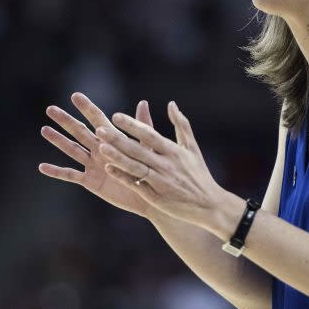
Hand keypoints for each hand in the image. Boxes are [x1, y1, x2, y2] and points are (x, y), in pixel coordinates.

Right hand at [39, 92, 155, 217]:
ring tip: (44, 130)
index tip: (75, 95)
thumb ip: (143, 127)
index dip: (87, 108)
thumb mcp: (148, 148)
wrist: (149, 197)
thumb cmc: (150, 171)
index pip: (97, 120)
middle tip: (50, 109)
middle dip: (65, 121)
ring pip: (72, 150)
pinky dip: (57, 171)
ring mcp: (93, 165)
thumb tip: (143, 102)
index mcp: (112, 140)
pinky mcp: (90, 182)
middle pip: (80, 132)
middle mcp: (100, 150)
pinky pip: (71, 175)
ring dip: (58, 141)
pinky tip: (42, 167)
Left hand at [97, 100, 226, 228]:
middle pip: (138, 149)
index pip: (149, 134)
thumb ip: (181, 124)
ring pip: (135, 167)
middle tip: (99, 129)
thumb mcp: (192, 148)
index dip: (132, 125)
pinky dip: (123, 177)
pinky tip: (108, 169)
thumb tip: (171, 104)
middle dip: (118, 139)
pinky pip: (136, 185)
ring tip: (101, 147)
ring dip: (117, 157)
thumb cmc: (199, 174)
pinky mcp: (156, 197)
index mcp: (173, 151)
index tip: (116, 116)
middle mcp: (165, 164)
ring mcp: (160, 181)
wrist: (209, 205)